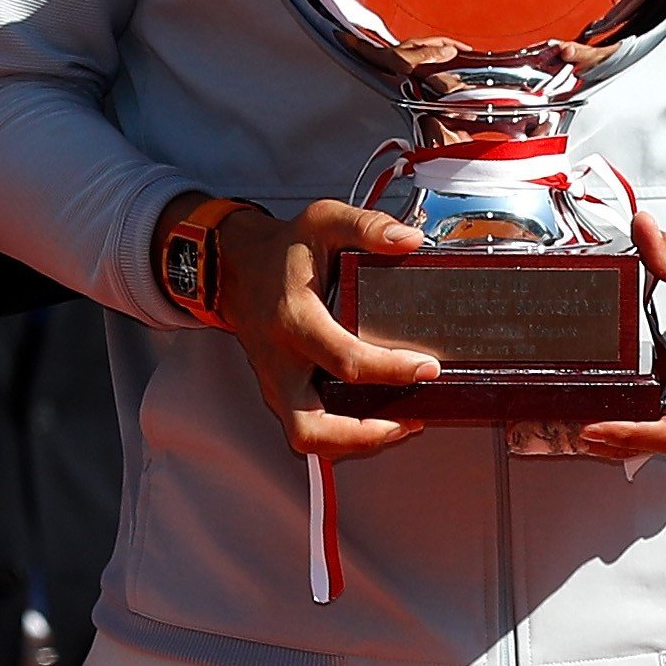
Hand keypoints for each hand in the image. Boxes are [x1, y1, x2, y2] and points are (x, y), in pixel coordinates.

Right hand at [184, 198, 441, 462]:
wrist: (237, 268)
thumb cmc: (282, 251)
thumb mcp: (322, 221)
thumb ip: (366, 227)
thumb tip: (409, 240)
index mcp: (294, 319)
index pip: (345, 360)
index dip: (391, 370)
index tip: (427, 368)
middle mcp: (281, 361)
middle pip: (312, 426)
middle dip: (364, 435)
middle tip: (409, 422)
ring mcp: (277, 384)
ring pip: (307, 439)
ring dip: (354, 444)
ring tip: (400, 427)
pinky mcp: (280, 395)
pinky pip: (308, 431)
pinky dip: (343, 437)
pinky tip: (378, 422)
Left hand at [576, 217, 665, 463]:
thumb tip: (641, 225)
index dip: (631, 434)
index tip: (595, 429)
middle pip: (658, 447)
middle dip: (614, 444)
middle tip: (571, 430)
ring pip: (662, 449)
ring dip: (623, 445)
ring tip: (579, 434)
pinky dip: (638, 440)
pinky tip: (609, 431)